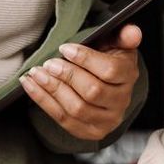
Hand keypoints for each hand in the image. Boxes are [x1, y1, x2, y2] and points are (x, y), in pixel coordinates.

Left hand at [20, 24, 141, 141]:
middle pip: (92, 91)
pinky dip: (43, 101)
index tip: (64, 48)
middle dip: (67, 76)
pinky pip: (63, 119)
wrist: (106, 87)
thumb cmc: (107, 59)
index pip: (109, 70)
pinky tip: (30, 86)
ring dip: (52, 89)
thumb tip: (133, 32)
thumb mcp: (116, 44)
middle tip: (48, 63)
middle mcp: (121, 101)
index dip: (85, 59)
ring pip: (77, 108)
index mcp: (129, 76)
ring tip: (36, 73)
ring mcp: (107, 120)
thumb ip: (123, 36)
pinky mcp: (90, 132)